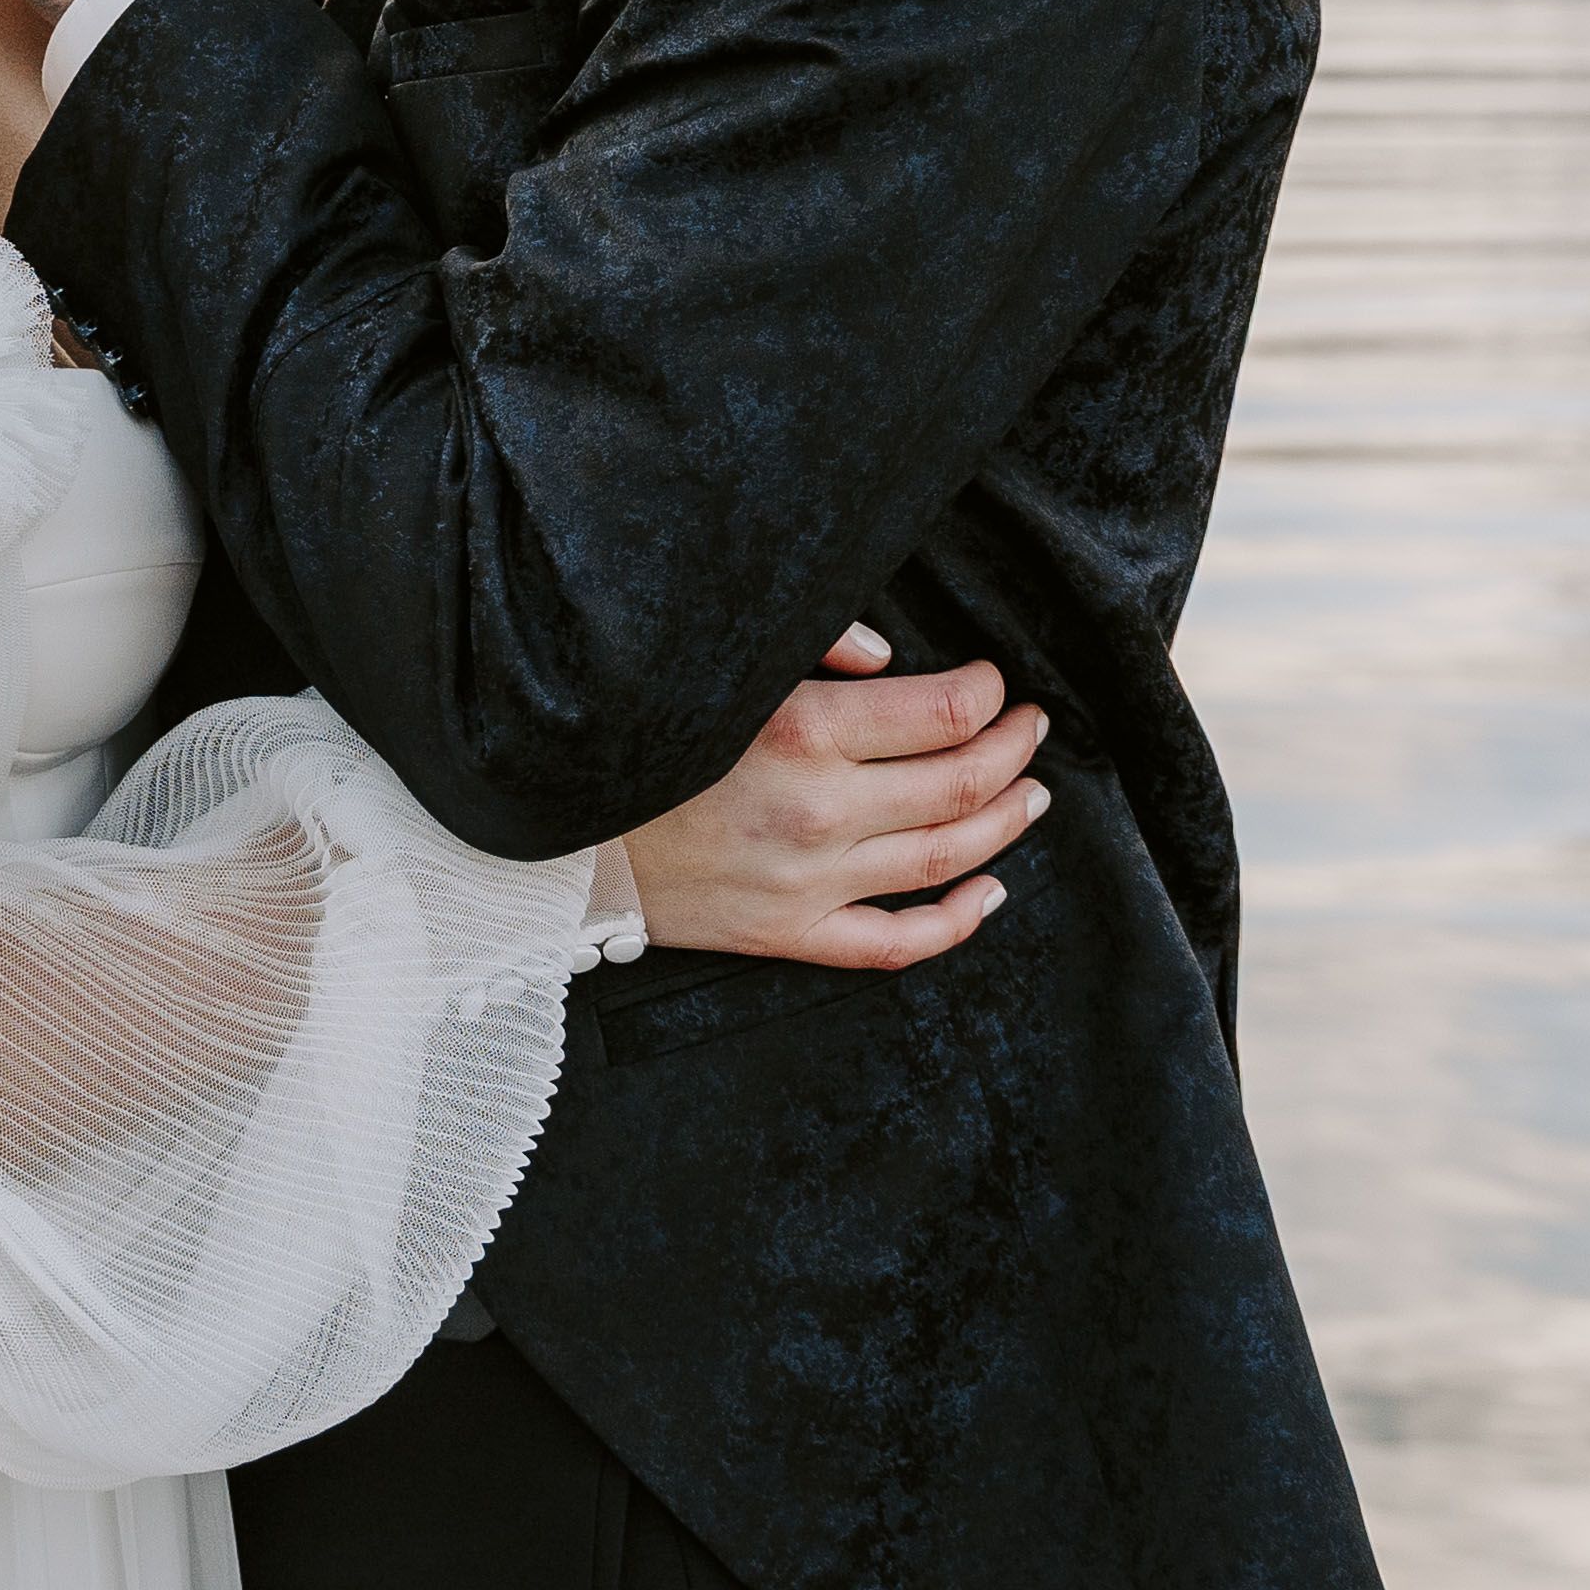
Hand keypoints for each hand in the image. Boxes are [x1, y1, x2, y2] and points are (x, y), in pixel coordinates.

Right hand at [616, 633, 1050, 970]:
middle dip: (1013, 749)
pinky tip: (990, 892)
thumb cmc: (640, 735)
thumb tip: (895, 659)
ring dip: (1006, 822)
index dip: (987, 695)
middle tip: (1033, 727)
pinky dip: (958, 921)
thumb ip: (812, 646)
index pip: (945, 714)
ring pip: (947, 857)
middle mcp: (818, 811)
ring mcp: (810, 882)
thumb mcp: (721, 667)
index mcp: (802, 732)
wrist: (557, 834)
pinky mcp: (790, 934)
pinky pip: (897, 942)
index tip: (992, 681)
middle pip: (961, 783)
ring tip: (1031, 793)